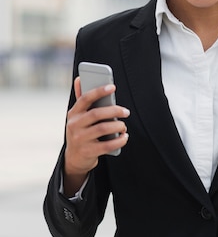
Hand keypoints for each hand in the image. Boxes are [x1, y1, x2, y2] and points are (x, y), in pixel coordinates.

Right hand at [63, 77, 129, 194]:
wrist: (74, 158)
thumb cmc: (81, 131)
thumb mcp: (78, 116)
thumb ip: (82, 99)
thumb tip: (79, 78)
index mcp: (73, 113)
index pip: (85, 99)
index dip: (99, 92)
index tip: (113, 87)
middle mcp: (74, 125)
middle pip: (97, 113)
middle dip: (115, 110)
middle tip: (126, 111)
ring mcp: (79, 139)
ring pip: (103, 128)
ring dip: (118, 126)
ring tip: (123, 126)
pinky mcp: (87, 152)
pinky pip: (107, 145)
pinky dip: (119, 140)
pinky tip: (124, 137)